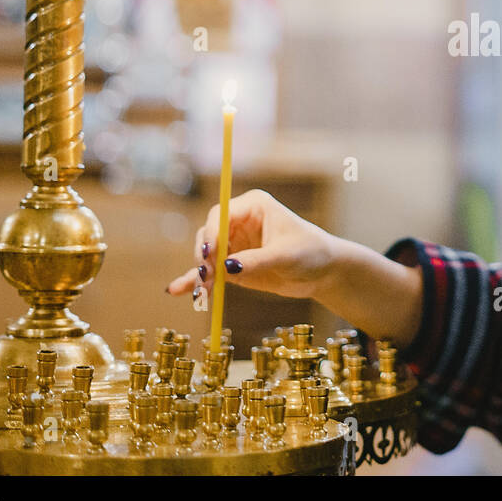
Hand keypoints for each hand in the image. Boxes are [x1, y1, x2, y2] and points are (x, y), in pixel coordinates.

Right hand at [165, 189, 336, 300]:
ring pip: (206, 255)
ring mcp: (235, 243)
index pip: (221, 215)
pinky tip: (178, 290)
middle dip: (204, 258)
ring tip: (200, 293)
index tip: (210, 257)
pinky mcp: (233, 265)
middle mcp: (239, 221)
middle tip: (206, 278)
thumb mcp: (285, 256)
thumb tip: (227, 267)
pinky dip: (196, 281)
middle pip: (208, 235)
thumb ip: (256, 261)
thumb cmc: (311, 253)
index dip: (212, 235)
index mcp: (253, 206)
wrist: (323, 272)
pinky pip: (210, 272)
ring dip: (200, 273)